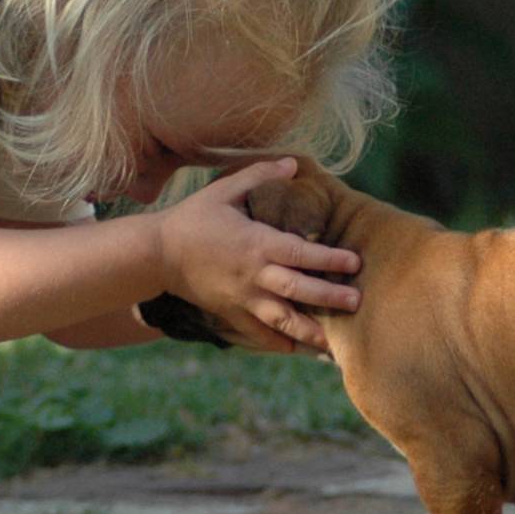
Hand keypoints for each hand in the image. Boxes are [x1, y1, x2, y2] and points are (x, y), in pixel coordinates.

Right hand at [155, 158, 360, 352]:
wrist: (156, 254)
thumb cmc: (193, 218)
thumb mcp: (224, 190)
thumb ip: (259, 174)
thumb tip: (293, 163)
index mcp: (255, 243)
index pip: (299, 252)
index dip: (328, 259)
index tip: (354, 262)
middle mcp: (252, 275)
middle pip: (297, 289)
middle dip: (329, 297)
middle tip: (358, 302)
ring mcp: (242, 298)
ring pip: (281, 320)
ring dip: (309, 331)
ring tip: (335, 344)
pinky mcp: (231, 314)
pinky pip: (258, 334)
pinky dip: (279, 343)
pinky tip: (298, 349)